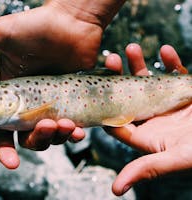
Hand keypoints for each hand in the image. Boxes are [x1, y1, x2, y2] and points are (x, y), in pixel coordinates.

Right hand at [0, 0, 125, 168]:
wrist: (73, 20)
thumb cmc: (37, 26)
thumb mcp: (2, 34)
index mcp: (9, 96)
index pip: (2, 130)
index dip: (4, 149)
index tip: (11, 163)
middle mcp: (29, 104)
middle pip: (28, 137)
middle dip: (36, 140)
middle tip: (46, 125)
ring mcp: (51, 104)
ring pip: (50, 135)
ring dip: (56, 137)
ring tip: (66, 124)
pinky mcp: (71, 102)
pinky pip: (71, 127)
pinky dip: (74, 133)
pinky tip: (78, 130)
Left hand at [105, 43, 190, 195]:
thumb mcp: (176, 158)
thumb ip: (147, 168)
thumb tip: (115, 190)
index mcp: (146, 135)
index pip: (117, 120)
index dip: (104, 106)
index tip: (94, 88)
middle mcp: (153, 118)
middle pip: (128, 96)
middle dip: (118, 77)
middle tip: (109, 59)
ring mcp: (167, 103)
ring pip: (147, 81)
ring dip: (139, 65)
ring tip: (130, 49)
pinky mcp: (185, 91)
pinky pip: (175, 73)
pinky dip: (171, 61)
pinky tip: (165, 50)